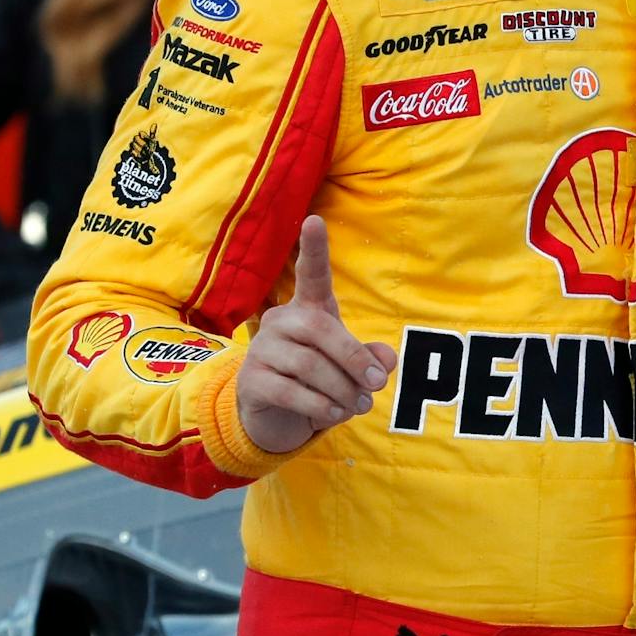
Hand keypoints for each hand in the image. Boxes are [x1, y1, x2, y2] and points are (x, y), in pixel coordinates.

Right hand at [235, 216, 397, 454]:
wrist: (276, 415)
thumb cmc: (320, 379)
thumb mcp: (350, 367)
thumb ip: (370, 359)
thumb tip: (384, 361)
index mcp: (308, 309)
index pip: (311, 274)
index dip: (313, 249)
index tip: (314, 220)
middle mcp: (280, 321)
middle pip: (321, 330)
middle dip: (354, 359)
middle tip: (377, 385)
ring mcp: (261, 349)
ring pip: (309, 366)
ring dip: (342, 391)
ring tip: (359, 406)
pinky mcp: (251, 380)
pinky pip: (291, 392)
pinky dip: (321, 406)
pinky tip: (334, 415)